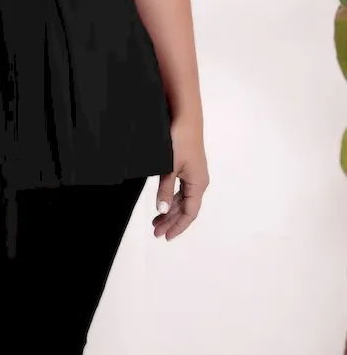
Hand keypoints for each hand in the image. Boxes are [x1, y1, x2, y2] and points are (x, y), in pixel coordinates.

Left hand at [153, 115, 208, 240]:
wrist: (185, 118)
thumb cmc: (180, 141)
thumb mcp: (169, 167)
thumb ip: (165, 189)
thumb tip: (161, 210)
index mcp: (198, 184)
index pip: (189, 213)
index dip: (178, 226)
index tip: (165, 237)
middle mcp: (198, 182)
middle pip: (185, 208)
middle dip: (170, 221)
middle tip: (155, 232)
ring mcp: (193, 174)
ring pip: (181, 199)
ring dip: (169, 210)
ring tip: (156, 220)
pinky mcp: (187, 167)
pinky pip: (180, 189)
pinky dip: (170, 197)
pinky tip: (162, 202)